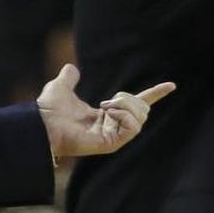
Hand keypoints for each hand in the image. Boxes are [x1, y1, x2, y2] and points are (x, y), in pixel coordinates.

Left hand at [36, 64, 175, 158]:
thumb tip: (71, 69)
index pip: (135, 105)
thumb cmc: (49, 110)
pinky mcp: (113, 144)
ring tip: (106, 107)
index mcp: (106, 115)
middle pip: (142, 109)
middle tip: (107, 101)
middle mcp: (113, 127)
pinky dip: (123, 114)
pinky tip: (108, 113)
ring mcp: (114, 137)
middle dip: (129, 98)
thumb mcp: (61, 87)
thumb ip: (68, 78)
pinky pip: (133, 126)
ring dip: (125, 106)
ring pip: (140, 117)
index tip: (171, 85)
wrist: (41, 123)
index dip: (153, 94)